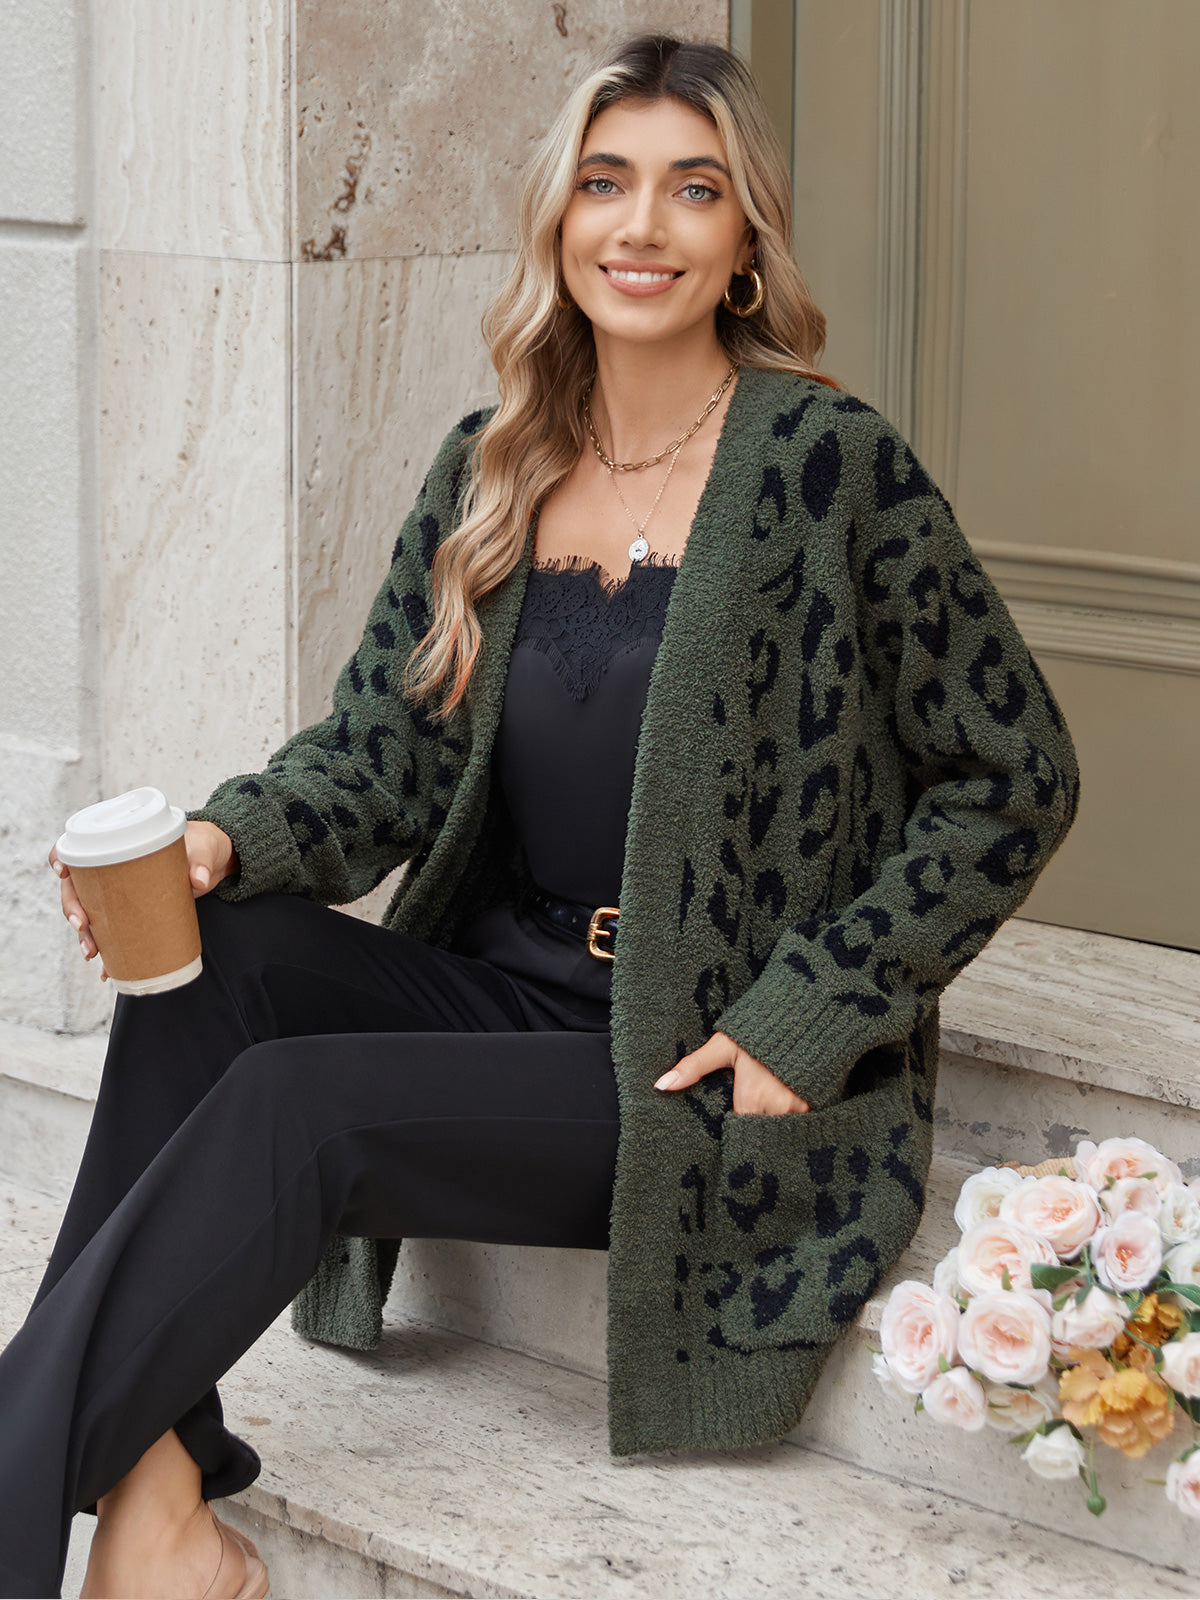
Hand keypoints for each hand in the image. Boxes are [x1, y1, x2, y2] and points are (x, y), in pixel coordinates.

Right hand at [49, 820, 236, 979]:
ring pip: (89, 915)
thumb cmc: (200, 846)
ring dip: (85, 936)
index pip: (77, 848)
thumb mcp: (203, 850)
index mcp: (119, 845)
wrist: (212, 861)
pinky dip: (109, 954)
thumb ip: (201, 862)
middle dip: (72, 909)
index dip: (62, 859)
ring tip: (92, 954)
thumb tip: (199, 880)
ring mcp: (119, 895)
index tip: (63, 872)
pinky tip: (108, 971)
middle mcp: (111, 871)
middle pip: (76, 888)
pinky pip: (113, 934)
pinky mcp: (132, 914)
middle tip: (82, 925)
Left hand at [654, 1031, 809, 1115]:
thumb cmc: (761, 1029)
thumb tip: (660, 1085)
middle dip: (755, 1122)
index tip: (735, 1112)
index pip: (738, 1129)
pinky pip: (802, 1121)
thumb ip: (693, 1066)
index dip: (735, 1123)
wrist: (807, 1013)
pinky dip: (794, 1115)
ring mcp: (801, 1109)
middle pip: (760, 1130)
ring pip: (781, 1127)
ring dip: (775, 1119)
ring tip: (771, 1100)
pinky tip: (789, 1100)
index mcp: (751, 1098)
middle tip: (754, 1106)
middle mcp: (777, 1109)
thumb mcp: (724, 1046)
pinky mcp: (818, 1105)